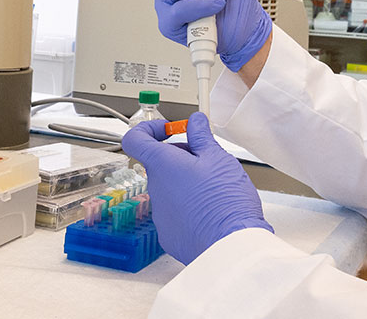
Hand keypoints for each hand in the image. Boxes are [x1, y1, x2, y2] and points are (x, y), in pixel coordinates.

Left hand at [121, 113, 270, 264]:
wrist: (230, 244)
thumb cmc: (225, 201)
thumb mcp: (218, 158)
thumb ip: (201, 137)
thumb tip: (195, 122)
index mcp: (163, 165)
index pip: (135, 139)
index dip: (149, 129)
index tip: (168, 130)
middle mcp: (155, 189)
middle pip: (160, 164)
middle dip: (181, 157)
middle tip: (208, 161)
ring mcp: (160, 214)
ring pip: (170, 189)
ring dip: (186, 183)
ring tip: (215, 189)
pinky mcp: (169, 234)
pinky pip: (176, 213)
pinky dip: (189, 207)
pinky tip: (211, 210)